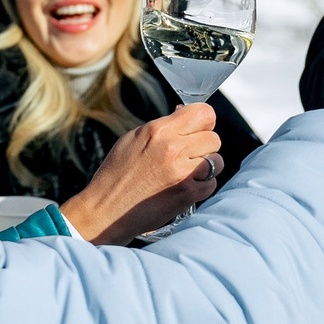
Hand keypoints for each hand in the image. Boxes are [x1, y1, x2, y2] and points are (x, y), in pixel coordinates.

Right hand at [62, 103, 221, 245]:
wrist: (106, 210)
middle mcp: (173, 148)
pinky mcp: (187, 194)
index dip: (204, 122)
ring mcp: (182, 172)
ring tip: (186, 172)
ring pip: (217, 161)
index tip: (198, 129)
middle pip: (214, 138)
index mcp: (159, 130)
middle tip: (188, 155)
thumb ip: (163, 127)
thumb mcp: (134, 139)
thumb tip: (185, 114)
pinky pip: (211, 184)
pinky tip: (183, 187)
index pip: (204, 114)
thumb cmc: (117, 174)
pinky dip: (201, 186)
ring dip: (206, 167)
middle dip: (204, 146)